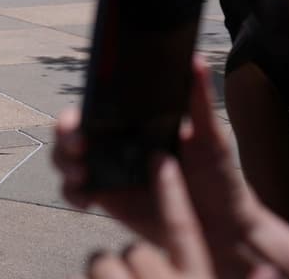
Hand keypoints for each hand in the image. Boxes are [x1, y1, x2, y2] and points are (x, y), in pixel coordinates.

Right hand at [55, 58, 264, 276]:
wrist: (224, 227)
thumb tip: (196, 61)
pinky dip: (72, 193)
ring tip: (80, 173)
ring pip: (68, 160)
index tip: (77, 117)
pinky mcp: (108, 200)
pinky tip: (85, 198)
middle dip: (63, 135)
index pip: (98, 107)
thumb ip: (200, 102)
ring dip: (63, 162)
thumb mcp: (211, 137)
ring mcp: (110, 171)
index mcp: (136, 123)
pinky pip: (76, 194)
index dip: (79, 110)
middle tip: (79, 145)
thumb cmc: (218, 177)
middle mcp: (117, 143)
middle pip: (75, 131)